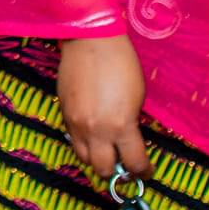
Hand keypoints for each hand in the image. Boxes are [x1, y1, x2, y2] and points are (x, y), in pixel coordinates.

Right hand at [57, 34, 149, 180]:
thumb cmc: (121, 62)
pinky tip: (92, 130)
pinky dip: (84, 141)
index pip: (134, 163)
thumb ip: (131, 123)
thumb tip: (128, 138)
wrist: (90, 38)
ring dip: (96, 157)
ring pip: (84, 158)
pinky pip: (73, 138)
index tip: (146, 170)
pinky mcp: (63, 112)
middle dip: (116, 170)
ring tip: (105, 147)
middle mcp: (96, 130)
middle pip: (103, 170)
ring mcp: (76, 123)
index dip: (143, 171)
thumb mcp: (137, 96)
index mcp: (121, 126)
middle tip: (124, 161)